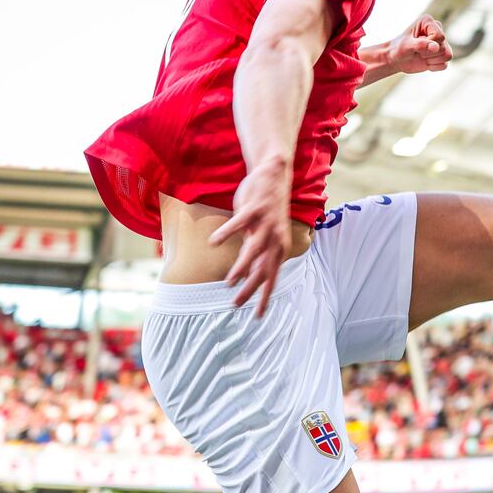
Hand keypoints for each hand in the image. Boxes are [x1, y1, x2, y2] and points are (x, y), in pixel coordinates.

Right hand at [208, 157, 291, 316]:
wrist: (275, 176)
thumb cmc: (267, 209)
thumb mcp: (268, 234)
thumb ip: (260, 253)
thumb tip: (248, 273)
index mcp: (279, 247)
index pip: (272, 277)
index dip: (265, 297)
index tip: (258, 316)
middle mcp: (275, 238)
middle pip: (263, 269)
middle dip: (250, 289)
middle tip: (236, 303)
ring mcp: (265, 224)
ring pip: (253, 251)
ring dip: (241, 267)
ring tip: (229, 281)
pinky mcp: (254, 209)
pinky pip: (239, 224)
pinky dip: (226, 233)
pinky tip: (213, 242)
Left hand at [388, 14, 452, 73]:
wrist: (396, 59)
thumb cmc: (399, 49)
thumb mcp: (406, 46)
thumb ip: (420, 45)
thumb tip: (436, 47)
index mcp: (428, 21)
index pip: (440, 37)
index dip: (428, 45)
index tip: (415, 44)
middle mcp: (437, 29)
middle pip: (444, 47)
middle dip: (429, 54)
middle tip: (417, 52)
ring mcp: (440, 42)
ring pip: (447, 56)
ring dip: (432, 60)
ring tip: (421, 56)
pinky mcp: (441, 54)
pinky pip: (445, 64)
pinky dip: (434, 66)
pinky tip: (425, 62)